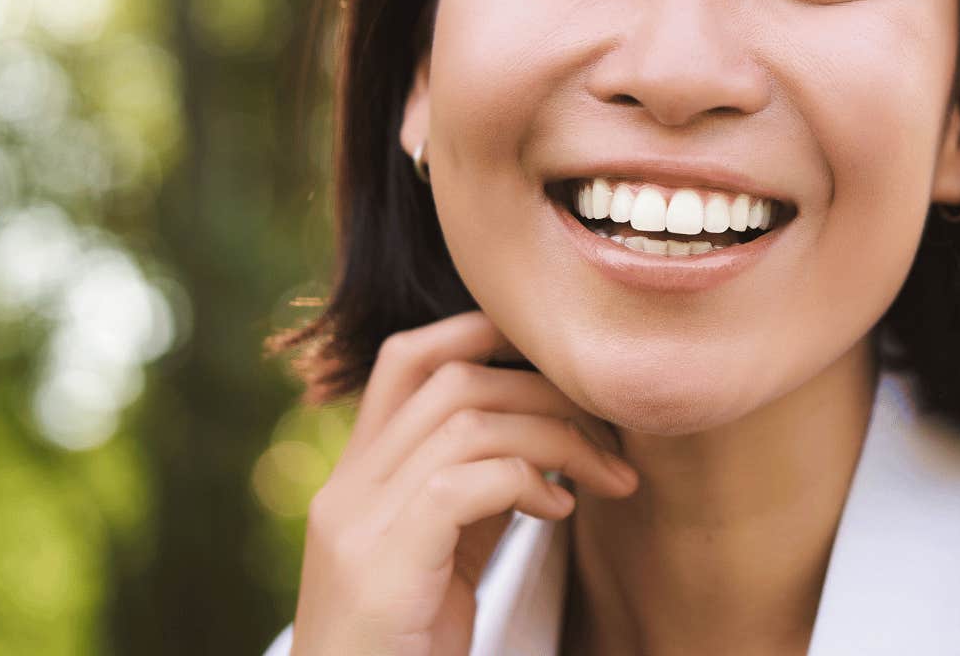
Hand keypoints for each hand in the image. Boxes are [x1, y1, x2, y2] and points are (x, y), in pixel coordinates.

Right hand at [288, 310, 638, 655]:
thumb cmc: (408, 647)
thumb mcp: (445, 556)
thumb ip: (477, 492)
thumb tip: (548, 437)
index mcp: (357, 477)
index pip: (408, 359)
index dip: (486, 334)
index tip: (562, 363)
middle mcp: (347, 488)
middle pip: (452, 379)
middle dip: (547, 391)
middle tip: (612, 431)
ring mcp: (357, 524)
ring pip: (467, 423)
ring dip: (557, 437)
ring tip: (606, 476)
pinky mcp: (381, 566)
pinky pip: (466, 484)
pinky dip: (528, 482)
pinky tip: (561, 510)